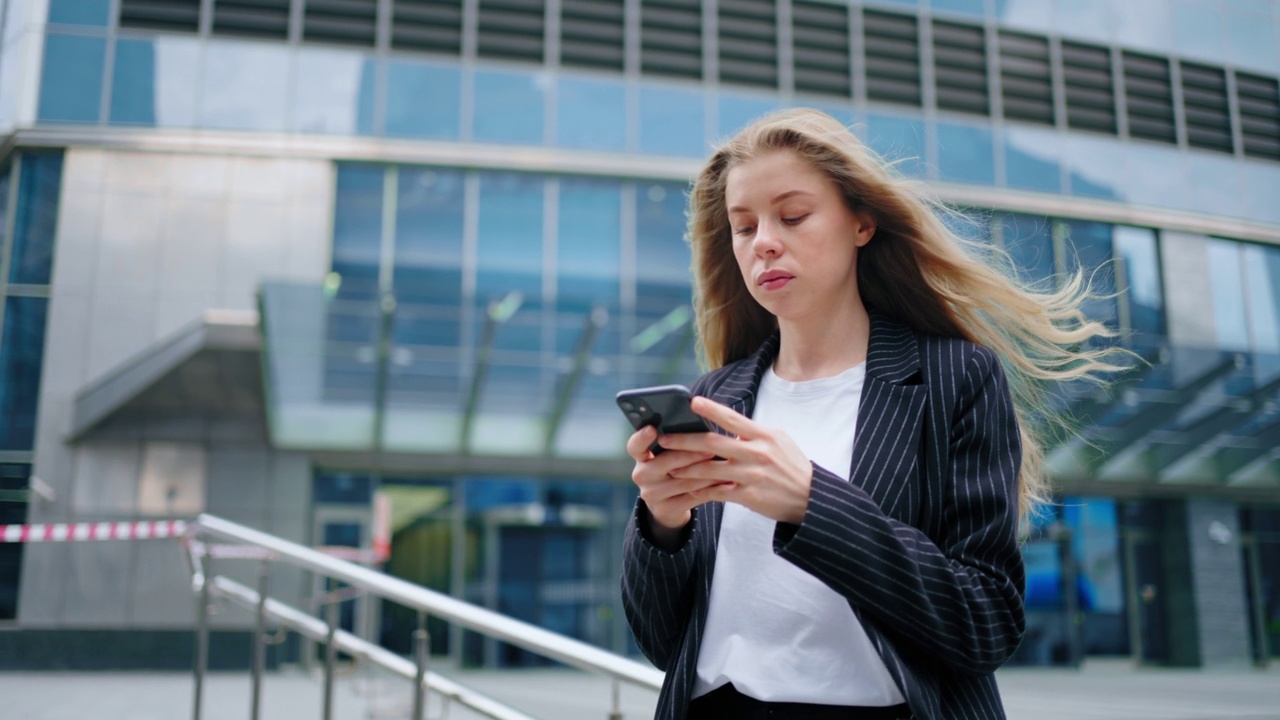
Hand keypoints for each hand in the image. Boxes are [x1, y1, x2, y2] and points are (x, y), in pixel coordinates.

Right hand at [626, 425, 726, 541]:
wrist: (667, 504)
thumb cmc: (672, 469)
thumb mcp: (667, 455)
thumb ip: (676, 442)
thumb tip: (700, 424)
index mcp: (640, 457)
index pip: (634, 445)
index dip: (642, 437)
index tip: (653, 429)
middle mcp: (641, 475)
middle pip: (665, 462)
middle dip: (690, 454)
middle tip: (711, 448)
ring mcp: (652, 494)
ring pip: (683, 481)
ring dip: (707, 472)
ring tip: (726, 463)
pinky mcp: (666, 509)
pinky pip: (693, 497)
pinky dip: (712, 489)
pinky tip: (727, 482)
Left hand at [657, 396, 812, 524]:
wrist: (810, 498)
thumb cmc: (791, 465)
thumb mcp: (778, 440)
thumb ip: (752, 432)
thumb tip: (727, 422)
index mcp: (764, 435)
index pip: (732, 418)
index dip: (711, 409)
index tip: (692, 402)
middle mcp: (756, 453)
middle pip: (712, 444)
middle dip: (684, 441)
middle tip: (664, 439)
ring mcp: (751, 475)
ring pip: (709, 469)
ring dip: (686, 468)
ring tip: (669, 466)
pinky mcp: (748, 495)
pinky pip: (717, 492)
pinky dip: (700, 491)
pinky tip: (688, 490)